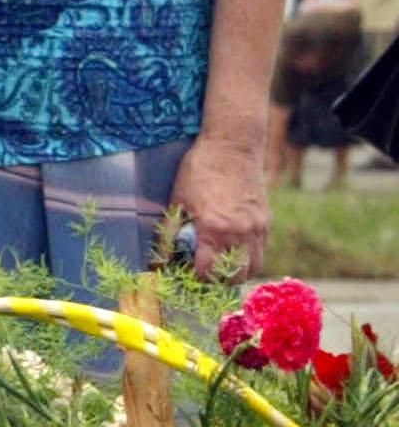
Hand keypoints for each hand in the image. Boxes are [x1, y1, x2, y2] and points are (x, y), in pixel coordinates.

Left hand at [173, 128, 271, 280]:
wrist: (233, 146)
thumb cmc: (199, 170)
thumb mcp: (177, 200)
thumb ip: (171, 232)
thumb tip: (159, 257)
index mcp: (214, 229)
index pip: (208, 272)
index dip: (195, 277)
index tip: (185, 273)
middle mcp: (240, 233)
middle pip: (235, 277)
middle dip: (217, 280)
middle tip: (203, 272)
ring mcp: (257, 228)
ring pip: (253, 267)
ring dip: (236, 272)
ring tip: (219, 264)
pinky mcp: (266, 221)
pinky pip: (261, 251)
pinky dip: (248, 258)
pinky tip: (232, 249)